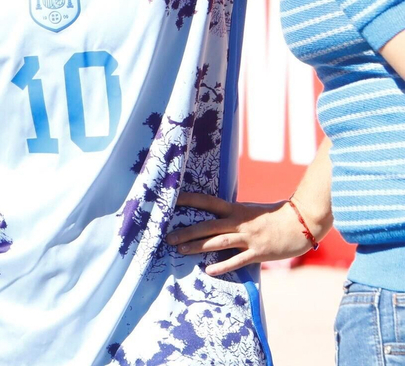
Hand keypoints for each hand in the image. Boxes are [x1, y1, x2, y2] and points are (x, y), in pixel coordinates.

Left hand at [165, 193, 312, 275]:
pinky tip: (209, 270)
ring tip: (180, 250)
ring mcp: (249, 238)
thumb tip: (217, 215)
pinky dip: (223, 265)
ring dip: (197, 246)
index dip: (189, 200)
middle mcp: (239, 222)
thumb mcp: (251, 209)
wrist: (303, 221)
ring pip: (218, 242)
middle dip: (186, 231)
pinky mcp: (259, 252)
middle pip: (207, 225)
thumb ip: (234, 213)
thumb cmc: (276, 215)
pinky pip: (238, 260)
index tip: (170, 200)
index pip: (207, 201)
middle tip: (167, 236)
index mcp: (236, 209)